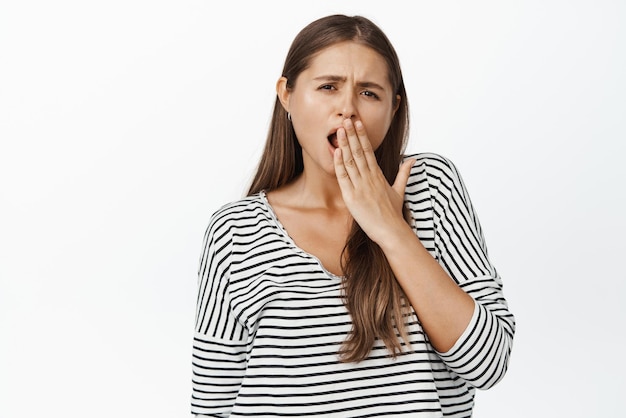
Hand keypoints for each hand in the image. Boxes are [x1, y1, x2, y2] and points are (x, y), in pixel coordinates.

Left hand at [333, 118, 414, 244]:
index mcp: (378, 175)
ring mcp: (361, 187)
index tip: (358, 123)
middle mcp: (370, 178)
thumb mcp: (399, 190)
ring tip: (339, 130)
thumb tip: (412, 159)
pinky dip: (340, 164)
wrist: (392, 231)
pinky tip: (337, 152)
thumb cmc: (393, 213)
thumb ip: (404, 173)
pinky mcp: (353, 197)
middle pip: (359, 152)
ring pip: (351, 161)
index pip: (369, 151)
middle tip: (346, 119)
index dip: (362, 136)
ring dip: (345, 144)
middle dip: (352, 134)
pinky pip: (344, 177)